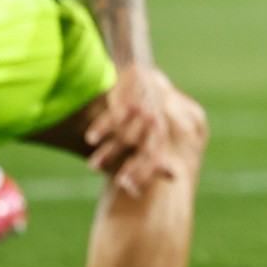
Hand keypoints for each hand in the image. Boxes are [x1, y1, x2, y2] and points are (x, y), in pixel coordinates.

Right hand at [84, 63, 179, 195]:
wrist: (138, 76)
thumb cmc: (142, 112)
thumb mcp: (150, 132)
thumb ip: (158, 155)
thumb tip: (176, 178)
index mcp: (161, 132)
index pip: (156, 157)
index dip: (145, 174)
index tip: (130, 190)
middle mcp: (155, 123)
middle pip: (147, 149)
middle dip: (135, 167)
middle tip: (120, 183)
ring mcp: (143, 110)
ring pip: (126, 136)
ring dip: (109, 152)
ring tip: (93, 167)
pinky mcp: (130, 98)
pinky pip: (116, 116)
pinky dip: (103, 127)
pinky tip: (91, 139)